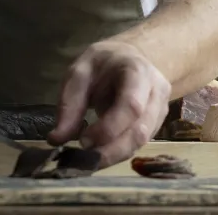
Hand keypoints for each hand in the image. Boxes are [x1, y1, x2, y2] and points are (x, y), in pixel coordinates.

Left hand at [48, 40, 170, 167]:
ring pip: (142, 142)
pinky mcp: (158, 123)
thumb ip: (69, 104)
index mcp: (138, 71)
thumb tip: (57, 139)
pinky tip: (101, 152)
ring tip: (89, 159)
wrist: (131, 57)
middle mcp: (156, 91)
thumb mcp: (80, 72)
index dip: (108, 129)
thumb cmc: (104, 63)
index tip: (82, 141)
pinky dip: (119, 153)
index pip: (131, 106)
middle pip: (140, 131)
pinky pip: (140, 144)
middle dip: (111, 151)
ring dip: (114, 156)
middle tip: (83, 160)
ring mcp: (161, 109)